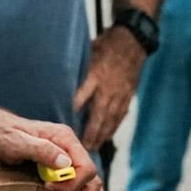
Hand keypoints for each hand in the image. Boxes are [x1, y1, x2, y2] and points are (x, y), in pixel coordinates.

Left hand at [0, 96, 108, 190]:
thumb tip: (65, 164)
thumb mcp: (14, 140)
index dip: (72, 184)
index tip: (48, 189)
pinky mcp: (57, 173)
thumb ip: (40, 150)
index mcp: (63, 138)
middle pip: (87, 183)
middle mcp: (69, 150)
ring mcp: (64, 162)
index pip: (85, 167)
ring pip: (84, 189)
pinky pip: (79, 188)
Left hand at [75, 28, 142, 147]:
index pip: (82, 96)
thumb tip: (56, 76)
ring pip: (110, 120)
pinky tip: (105, 137)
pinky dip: (112, 128)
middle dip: (89, 133)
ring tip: (91, 148)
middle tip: (80, 148)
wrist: (133, 41)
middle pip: (98, 115)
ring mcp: (120, 94)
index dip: (73, 111)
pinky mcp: (128, 96)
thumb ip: (76, 67)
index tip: (63, 124)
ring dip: (101, 135)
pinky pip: (119, 116)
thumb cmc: (106, 45)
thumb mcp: (88, 50)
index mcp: (96, 75)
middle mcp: (108, 88)